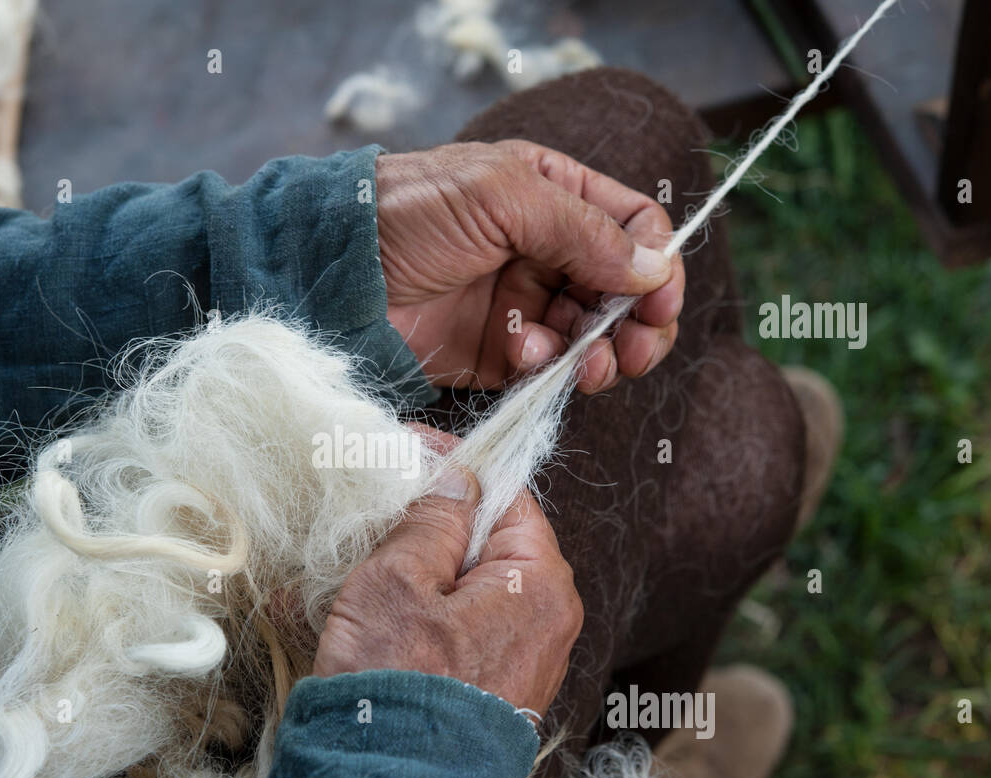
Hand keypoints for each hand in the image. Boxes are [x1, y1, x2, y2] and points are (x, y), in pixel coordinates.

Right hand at [313, 428, 581, 716]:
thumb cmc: (397, 684)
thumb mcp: (398, 578)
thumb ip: (433, 516)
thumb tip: (457, 474)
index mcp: (540, 582)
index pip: (506, 492)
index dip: (454, 464)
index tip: (406, 448)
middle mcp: (551, 621)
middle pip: (492, 541)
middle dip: (434, 521)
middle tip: (378, 509)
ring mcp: (529, 661)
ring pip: (475, 586)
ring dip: (423, 569)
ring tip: (366, 565)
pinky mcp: (501, 692)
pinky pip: (468, 629)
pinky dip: (427, 612)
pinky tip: (381, 616)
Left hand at [375, 139, 684, 393]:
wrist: (331, 271)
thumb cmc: (408, 211)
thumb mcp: (500, 196)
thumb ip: (582, 230)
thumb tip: (652, 270)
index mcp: (552, 194)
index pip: (634, 228)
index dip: (657, 266)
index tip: (659, 302)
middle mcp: (545, 249)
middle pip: (623, 292)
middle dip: (637, 324)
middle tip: (634, 350)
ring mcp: (522, 304)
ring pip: (592, 337)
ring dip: (599, 355)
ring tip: (587, 366)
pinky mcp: (494, 354)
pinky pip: (546, 370)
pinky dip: (548, 371)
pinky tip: (525, 358)